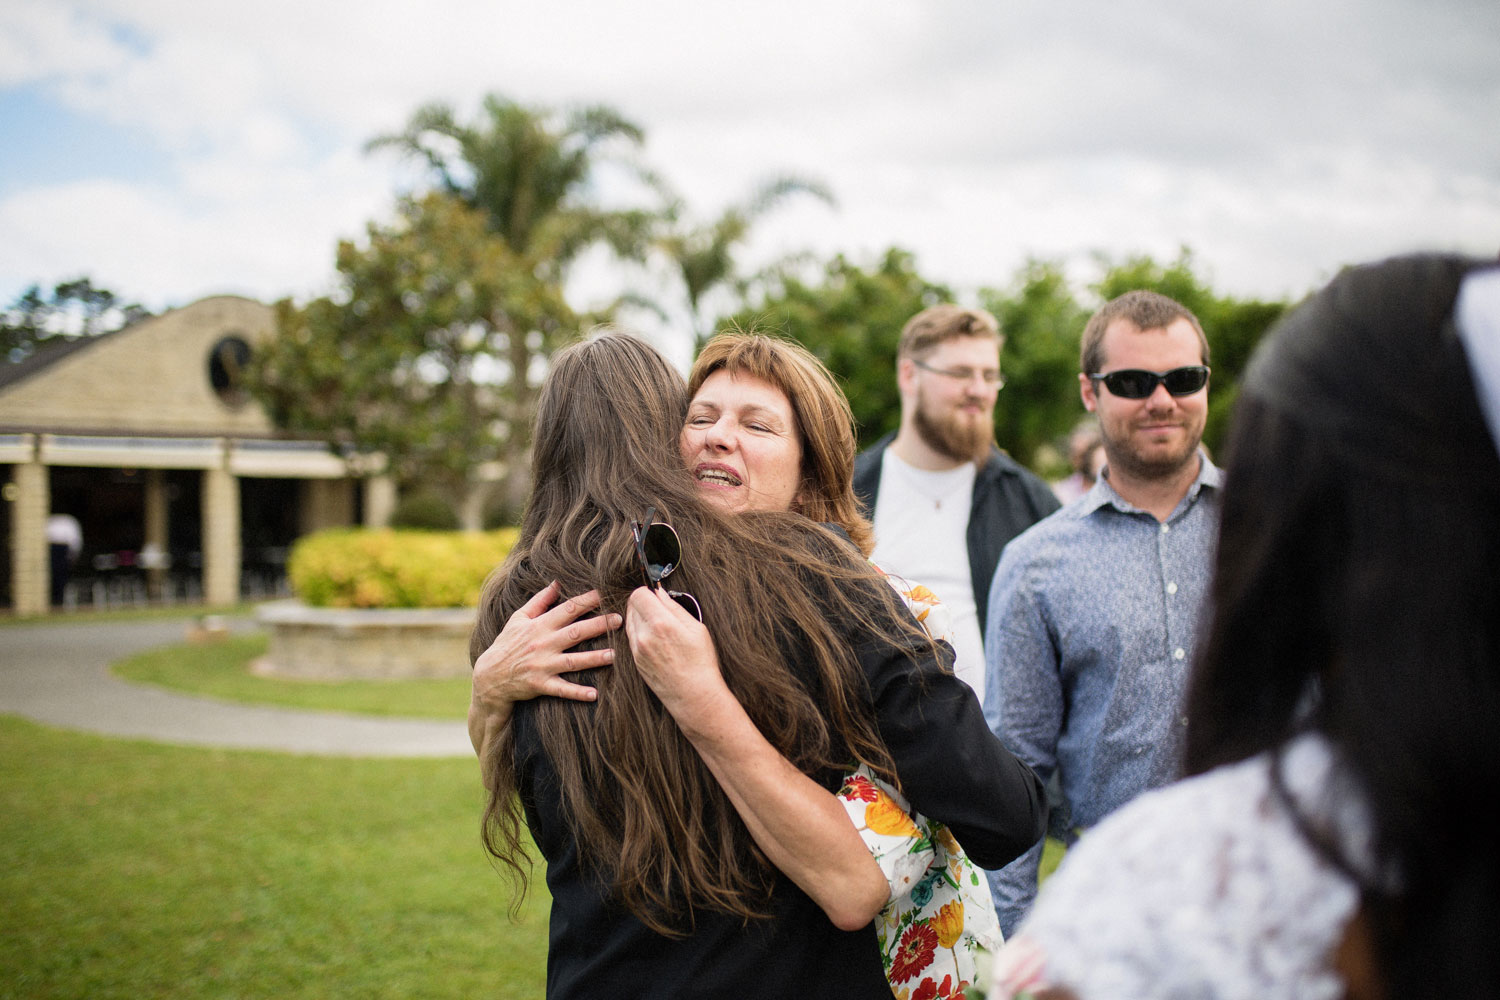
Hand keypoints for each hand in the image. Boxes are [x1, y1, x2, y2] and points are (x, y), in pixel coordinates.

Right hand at [473, 581, 620, 709]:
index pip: (567, 609)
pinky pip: (562, 689)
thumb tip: (557, 583)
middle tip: (620, 619)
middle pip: (575, 632)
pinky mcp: (541, 684)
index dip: (586, 601)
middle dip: (599, 625)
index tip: (605, 593)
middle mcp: (543, 644)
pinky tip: (594, 695)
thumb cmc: (506, 644)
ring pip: (573, 661)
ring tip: (614, 655)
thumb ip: (539, 601)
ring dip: (594, 658)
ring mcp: (543, 665)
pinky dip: (577, 692)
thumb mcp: (518, 619)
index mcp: (540, 626)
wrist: (488, 676)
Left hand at [625, 586, 728, 721]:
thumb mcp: (696, 628)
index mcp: (661, 623)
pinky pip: (631, 637)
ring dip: (640, 617)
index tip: (657, 595)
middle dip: (643, 603)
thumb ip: (675, 608)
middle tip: (659, 609)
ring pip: (629, 621)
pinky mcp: (635, 661)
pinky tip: (656, 639)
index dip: (648, 591)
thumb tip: (660, 594)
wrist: (694, 695)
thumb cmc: (700, 662)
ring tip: (659, 624)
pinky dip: (639, 632)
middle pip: (632, 606)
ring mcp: (637, 650)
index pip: (639, 594)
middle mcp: (644, 635)